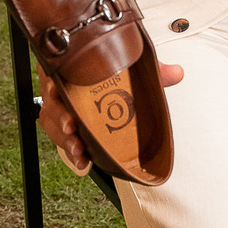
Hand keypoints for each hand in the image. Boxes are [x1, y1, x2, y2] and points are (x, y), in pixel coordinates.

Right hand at [37, 61, 183, 176]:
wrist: (106, 77)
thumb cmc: (111, 69)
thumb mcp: (132, 65)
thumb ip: (153, 69)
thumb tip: (176, 73)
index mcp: (71, 67)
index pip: (55, 72)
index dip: (52, 82)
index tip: (55, 89)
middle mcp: (62, 89)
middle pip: (52, 104)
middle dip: (59, 118)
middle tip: (71, 126)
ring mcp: (63, 109)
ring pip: (53, 125)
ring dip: (64, 140)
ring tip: (78, 149)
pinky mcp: (69, 127)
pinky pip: (64, 140)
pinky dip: (73, 153)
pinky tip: (83, 161)